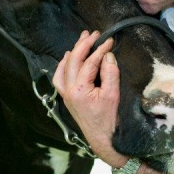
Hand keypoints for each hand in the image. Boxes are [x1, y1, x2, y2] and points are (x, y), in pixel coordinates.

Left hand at [52, 30, 124, 163]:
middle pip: (73, 61)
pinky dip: (63, 65)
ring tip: (82, 39)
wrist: (103, 139)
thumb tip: (107, 55)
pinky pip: (59, 78)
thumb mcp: (113, 95)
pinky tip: (69, 57)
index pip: (89, 63)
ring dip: (73, 52)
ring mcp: (65, 94)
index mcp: (79, 89)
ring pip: (64, 67)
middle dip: (84, 45)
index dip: (100, 49)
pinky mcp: (67, 97)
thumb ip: (110, 73)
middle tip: (95, 34)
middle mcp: (68, 90)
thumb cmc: (109, 119)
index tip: (109, 40)